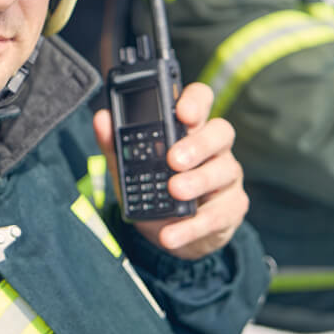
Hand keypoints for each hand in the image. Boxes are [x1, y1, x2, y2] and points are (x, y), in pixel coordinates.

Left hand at [94, 82, 248, 260]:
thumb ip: (115, 142)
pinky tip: (171, 233)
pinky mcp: (232, 207)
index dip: (195, 101)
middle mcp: (213, 147)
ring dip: (198, 182)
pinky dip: (193, 226)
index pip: (201, 100)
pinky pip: (220, 214)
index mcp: (189, 127)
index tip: (182, 112)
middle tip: (173, 160)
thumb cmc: (152, 185)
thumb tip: (102, 118)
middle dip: (198, 144)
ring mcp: (226, 175)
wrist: (166, 229)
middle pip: (220, 132)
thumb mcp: (128, 165)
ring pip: (224, 170)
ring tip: (173, 191)